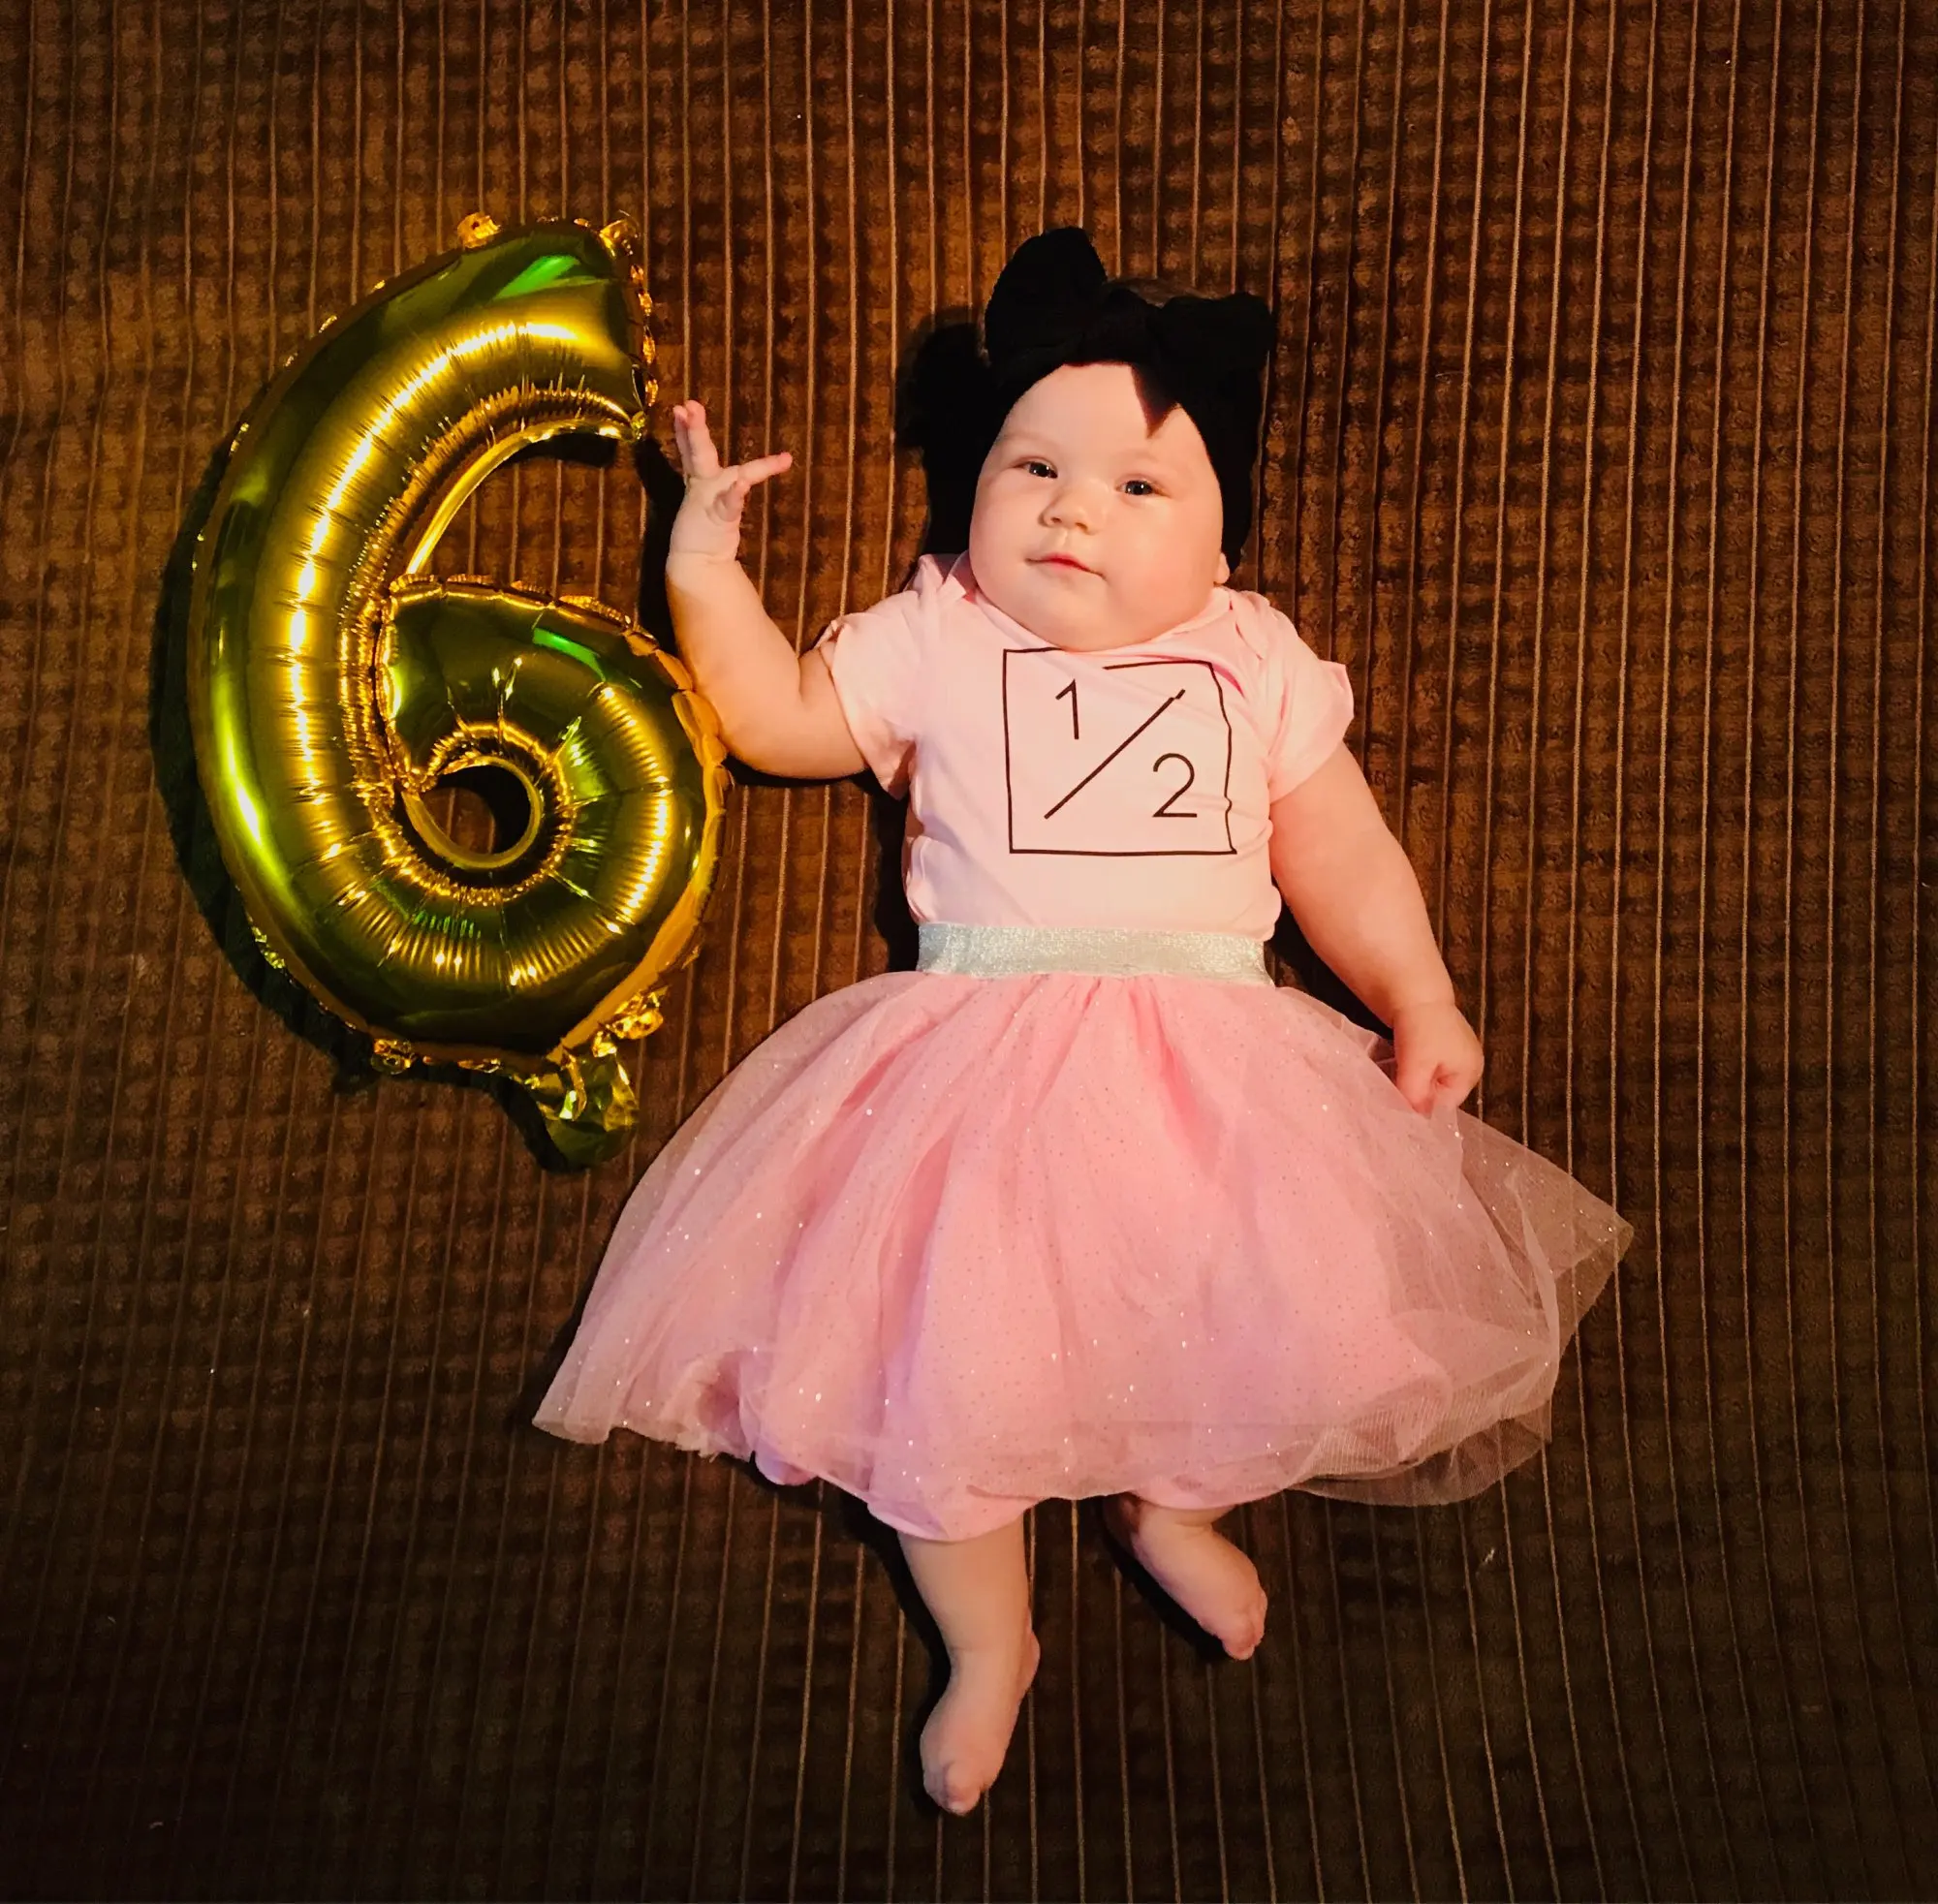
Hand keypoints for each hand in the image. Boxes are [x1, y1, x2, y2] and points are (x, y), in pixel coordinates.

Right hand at [667, 400, 792, 561]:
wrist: (699, 565)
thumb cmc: (708, 535)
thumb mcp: (718, 506)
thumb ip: (728, 491)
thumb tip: (741, 482)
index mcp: (702, 481)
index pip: (691, 449)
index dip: (686, 429)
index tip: (681, 408)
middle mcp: (704, 485)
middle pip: (697, 450)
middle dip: (693, 427)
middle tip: (689, 405)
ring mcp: (708, 498)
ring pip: (705, 464)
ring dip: (698, 438)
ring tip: (695, 415)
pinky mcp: (719, 518)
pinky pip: (729, 503)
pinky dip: (734, 494)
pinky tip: (742, 484)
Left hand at [1389, 998, 1483, 1114]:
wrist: (1412, 990)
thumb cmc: (1420, 1029)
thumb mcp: (1417, 1068)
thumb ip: (1414, 1097)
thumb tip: (1412, 1119)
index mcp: (1469, 1073)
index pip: (1444, 1106)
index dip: (1421, 1107)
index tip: (1398, 1105)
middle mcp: (1466, 1064)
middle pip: (1436, 1093)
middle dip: (1415, 1093)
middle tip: (1391, 1090)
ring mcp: (1453, 1051)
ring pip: (1427, 1078)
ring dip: (1409, 1078)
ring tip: (1391, 1073)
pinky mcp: (1437, 1041)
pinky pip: (1422, 1064)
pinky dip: (1408, 1064)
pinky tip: (1394, 1060)